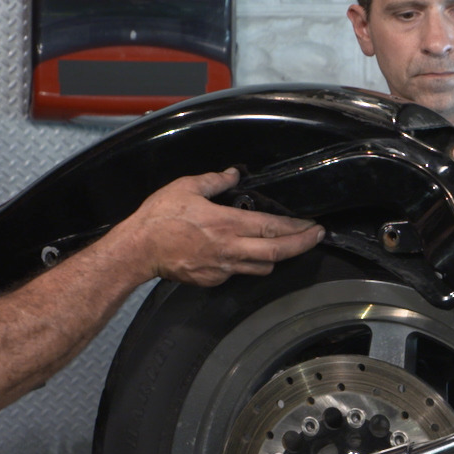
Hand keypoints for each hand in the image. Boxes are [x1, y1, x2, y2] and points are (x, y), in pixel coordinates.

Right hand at [123, 169, 324, 286]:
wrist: (138, 250)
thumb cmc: (159, 218)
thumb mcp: (187, 187)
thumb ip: (215, 180)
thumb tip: (233, 173)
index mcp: (227, 224)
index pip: (273, 228)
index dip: (298, 229)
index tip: (314, 226)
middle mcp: (230, 250)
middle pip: (277, 253)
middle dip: (301, 245)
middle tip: (316, 237)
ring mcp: (222, 268)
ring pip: (261, 267)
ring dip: (275, 256)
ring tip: (280, 245)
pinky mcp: (212, 280)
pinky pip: (238, 273)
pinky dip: (246, 263)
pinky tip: (243, 253)